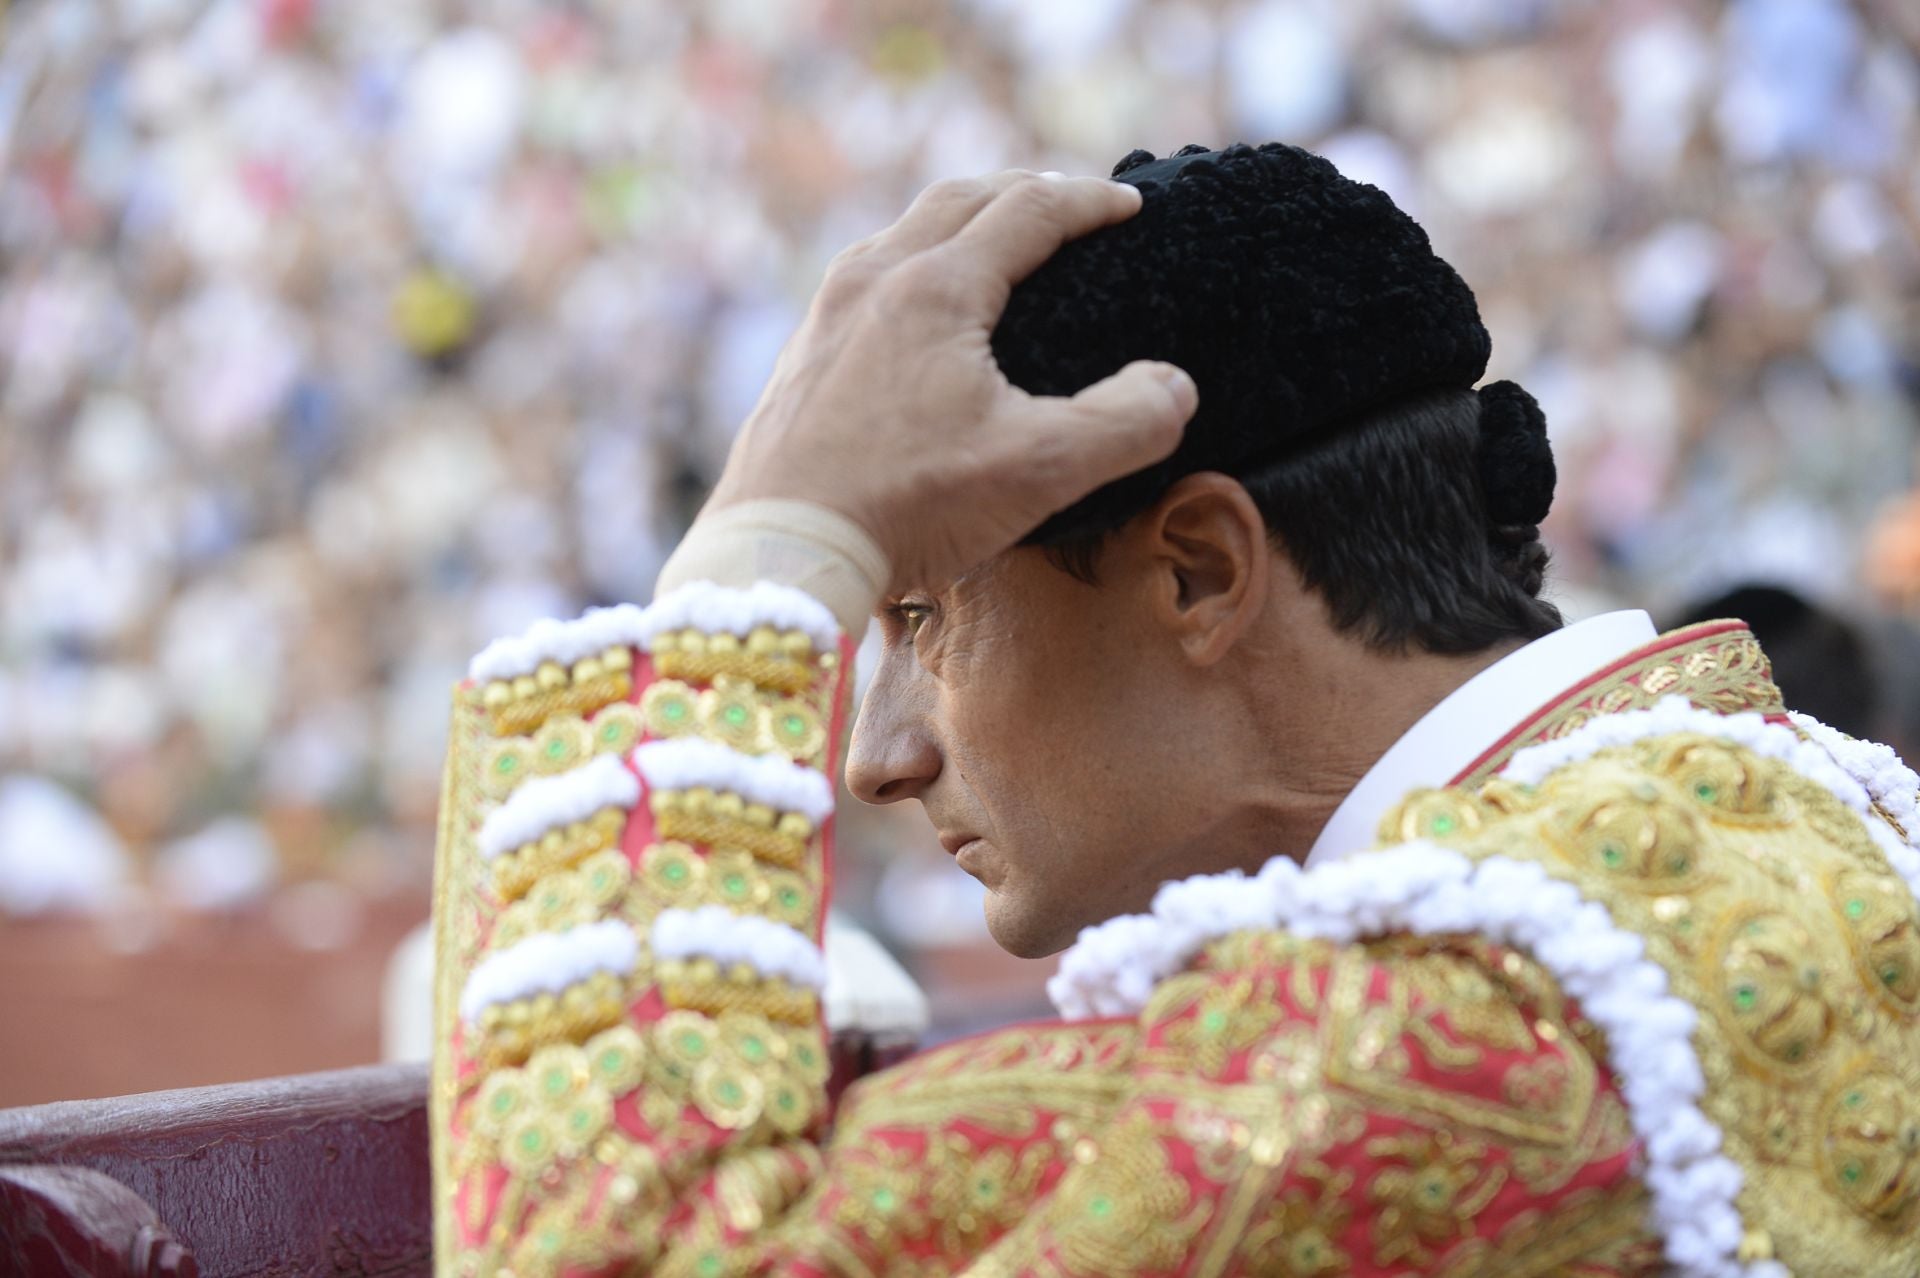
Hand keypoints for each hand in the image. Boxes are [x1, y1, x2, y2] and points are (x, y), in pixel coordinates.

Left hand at [703, 171, 1197, 595]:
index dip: (1089, 202)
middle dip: (1024, 192)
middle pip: (960, 200)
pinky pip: (865, 279)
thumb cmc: (908, 505)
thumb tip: (1174, 387)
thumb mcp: (1038, 470)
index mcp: (937, 287)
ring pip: (902, 233)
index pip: (1029, 210)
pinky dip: (912, 265)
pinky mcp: (800, 358)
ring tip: (997, 243)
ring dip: (960, 222)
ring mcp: (826, 316)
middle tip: (1070, 206)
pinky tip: (918, 311)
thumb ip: (1125, 424)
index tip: (1131, 206)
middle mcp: (873, 280)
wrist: (782, 554)